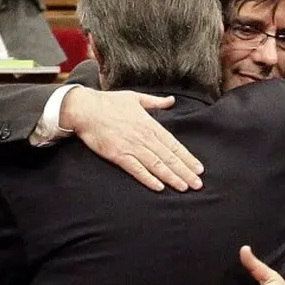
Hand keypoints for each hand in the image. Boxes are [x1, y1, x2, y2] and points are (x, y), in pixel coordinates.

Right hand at [59, 86, 203, 191]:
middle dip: (185, 172)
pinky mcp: (118, 155)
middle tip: (197, 184)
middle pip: (169, 157)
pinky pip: (136, 170)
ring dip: (172, 177)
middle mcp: (144, 137)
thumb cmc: (109, 102)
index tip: (199, 168)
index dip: (187, 158)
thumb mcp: (135, 98)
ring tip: (184, 187)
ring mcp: (131, 147)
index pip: (173, 144)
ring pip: (156, 165)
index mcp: (150, 124)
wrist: (85, 109)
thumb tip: (171, 100)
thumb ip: (155, 102)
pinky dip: (148, 178)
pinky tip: (159, 187)